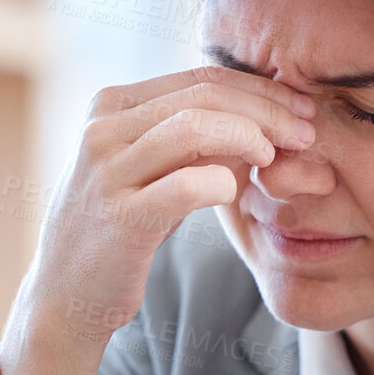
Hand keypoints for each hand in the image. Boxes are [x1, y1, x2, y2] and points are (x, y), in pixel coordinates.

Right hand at [0, 65, 316, 374]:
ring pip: (194, 127)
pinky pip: (185, 185)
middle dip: (266, 110)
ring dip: (250, 137)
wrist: (66, 295)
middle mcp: (102, 128)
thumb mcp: (150, 171)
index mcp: (110, 106)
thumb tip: (265, 118)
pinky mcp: (120, 218)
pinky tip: (237, 192)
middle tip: (306, 133)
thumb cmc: (119, 228)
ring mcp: (106, 171)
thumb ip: (194, 141)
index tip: (300, 112)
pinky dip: (222, 181)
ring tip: (277, 159)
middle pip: (203, 95)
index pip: (199, 78)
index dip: (259, 90)